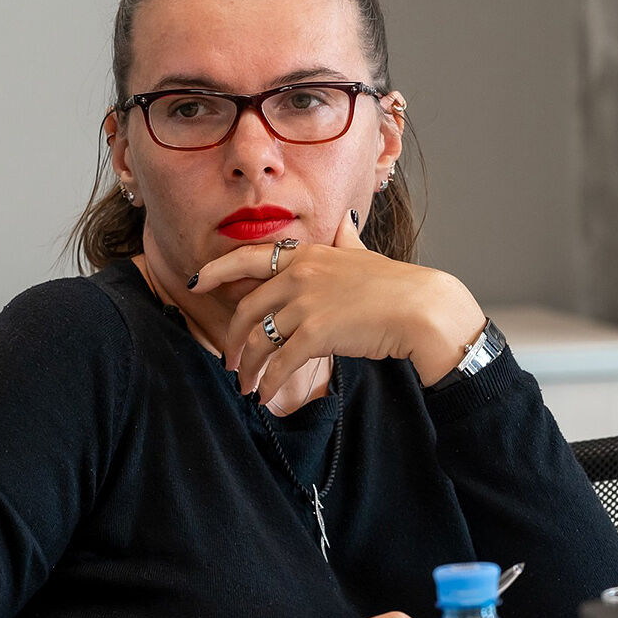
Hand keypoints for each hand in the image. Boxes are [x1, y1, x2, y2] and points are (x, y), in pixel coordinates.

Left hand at [191, 211, 486, 405]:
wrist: (420, 308)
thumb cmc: (396, 284)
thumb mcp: (363, 254)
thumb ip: (346, 240)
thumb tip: (344, 222)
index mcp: (306, 255)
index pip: (247, 258)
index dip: (216, 271)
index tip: (197, 284)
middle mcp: (299, 276)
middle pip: (247, 309)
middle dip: (233, 339)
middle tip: (231, 360)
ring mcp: (306, 304)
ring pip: (259, 340)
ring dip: (248, 368)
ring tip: (246, 386)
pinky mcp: (316, 334)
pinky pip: (280, 363)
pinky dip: (268, 382)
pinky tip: (264, 395)